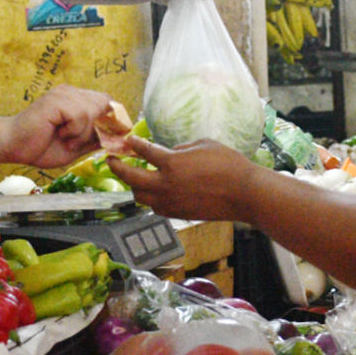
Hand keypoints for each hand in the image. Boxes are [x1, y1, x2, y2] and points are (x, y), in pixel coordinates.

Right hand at [6, 85, 113, 169]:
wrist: (12, 146)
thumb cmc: (41, 147)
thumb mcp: (76, 145)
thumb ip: (96, 138)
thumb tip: (120, 137)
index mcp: (77, 100)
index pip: (108, 101)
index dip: (113, 119)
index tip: (107, 138)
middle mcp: (72, 92)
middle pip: (106, 104)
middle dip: (98, 128)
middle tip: (78, 141)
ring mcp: (64, 94)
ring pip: (94, 110)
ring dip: (84, 132)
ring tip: (67, 140)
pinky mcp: (56, 100)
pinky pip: (81, 115)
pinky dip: (74, 131)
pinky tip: (61, 135)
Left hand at [106, 136, 254, 220]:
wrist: (244, 194)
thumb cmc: (228, 164)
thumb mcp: (203, 145)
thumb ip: (181, 148)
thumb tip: (170, 153)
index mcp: (171, 163)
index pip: (144, 152)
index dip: (133, 144)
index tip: (127, 140)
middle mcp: (165, 184)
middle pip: (131, 179)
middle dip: (118, 168)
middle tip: (111, 161)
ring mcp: (170, 202)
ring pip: (140, 197)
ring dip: (134, 187)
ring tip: (134, 179)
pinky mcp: (178, 214)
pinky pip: (155, 207)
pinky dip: (151, 199)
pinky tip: (154, 193)